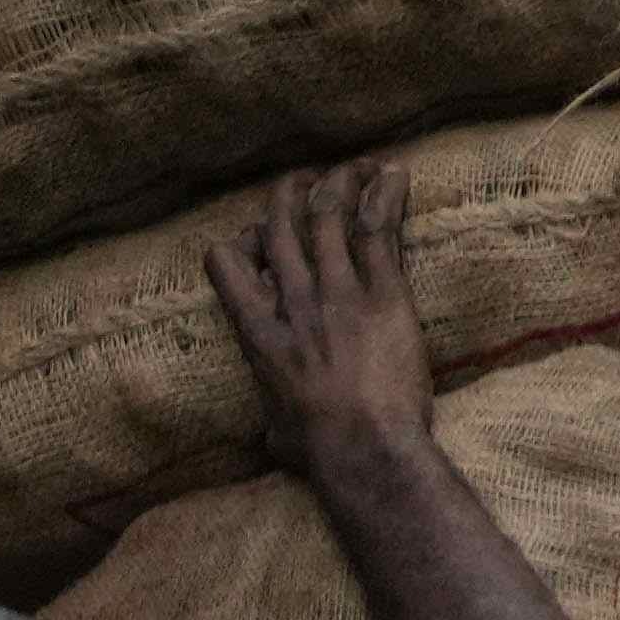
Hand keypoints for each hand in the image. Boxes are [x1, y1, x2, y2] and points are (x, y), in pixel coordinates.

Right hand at [207, 161, 439, 485]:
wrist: (366, 450)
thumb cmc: (322, 452)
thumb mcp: (278, 433)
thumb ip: (273, 415)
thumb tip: (273, 434)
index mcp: (258, 333)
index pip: (225, 265)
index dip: (238, 244)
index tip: (253, 240)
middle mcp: (293, 303)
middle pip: (279, 229)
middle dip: (288, 197)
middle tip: (303, 181)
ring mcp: (338, 295)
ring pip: (327, 218)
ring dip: (337, 185)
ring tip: (350, 167)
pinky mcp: (385, 296)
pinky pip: (379, 232)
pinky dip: (385, 197)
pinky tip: (393, 173)